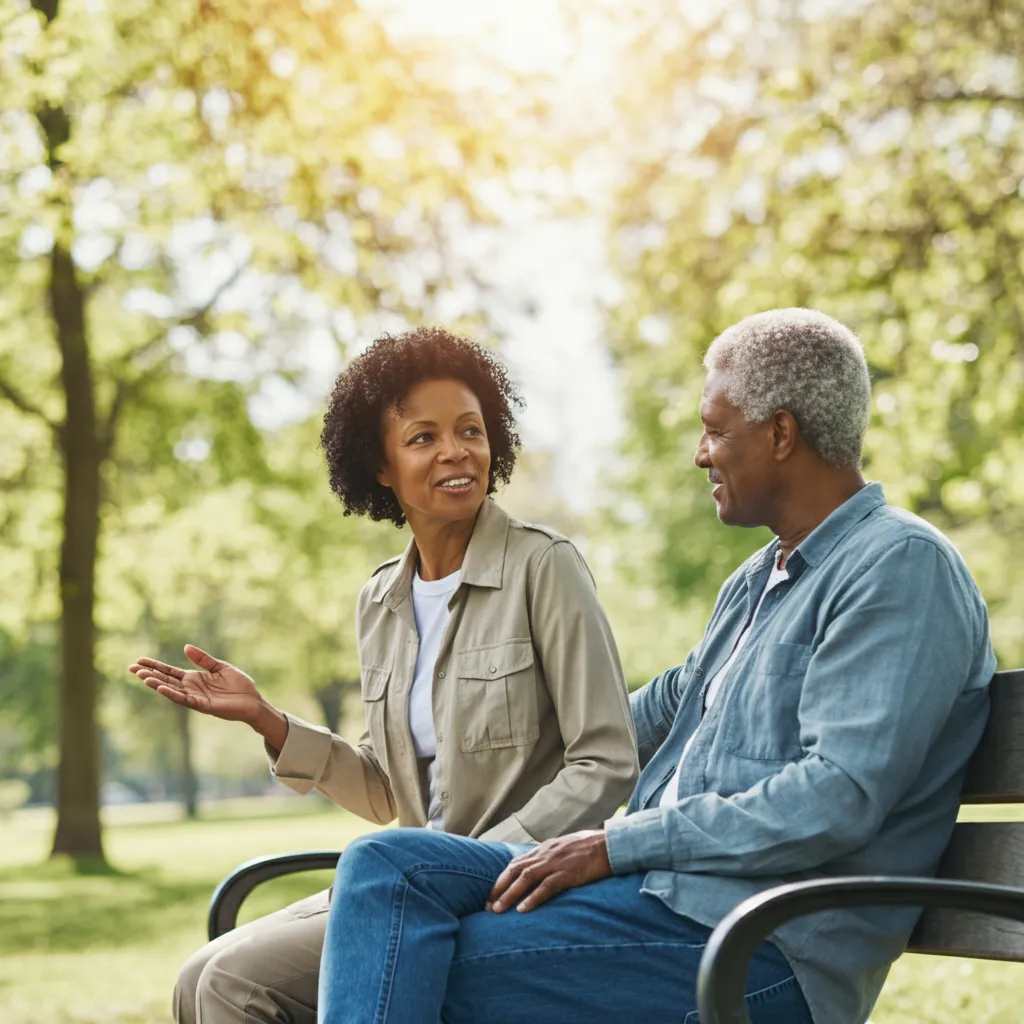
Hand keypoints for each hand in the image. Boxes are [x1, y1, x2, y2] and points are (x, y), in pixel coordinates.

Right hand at [129, 645, 262, 723]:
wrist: (253, 700)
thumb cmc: (238, 684)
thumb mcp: (220, 667)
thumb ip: (203, 659)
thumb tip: (185, 647)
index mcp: (194, 678)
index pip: (169, 671)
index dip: (155, 666)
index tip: (138, 661)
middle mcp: (191, 688)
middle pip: (166, 680)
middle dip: (149, 674)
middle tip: (132, 668)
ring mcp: (196, 698)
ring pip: (172, 690)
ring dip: (157, 684)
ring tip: (143, 677)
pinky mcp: (203, 706)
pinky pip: (185, 700)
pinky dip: (173, 694)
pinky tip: (162, 688)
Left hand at [487, 830, 611, 913]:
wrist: (611, 844)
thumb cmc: (590, 848)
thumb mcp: (565, 848)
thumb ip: (551, 857)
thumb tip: (539, 869)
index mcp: (544, 849)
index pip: (516, 863)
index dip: (502, 879)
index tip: (491, 895)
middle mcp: (546, 854)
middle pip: (515, 870)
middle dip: (499, 888)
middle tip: (487, 907)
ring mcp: (556, 863)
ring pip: (526, 878)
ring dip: (510, 895)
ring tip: (497, 911)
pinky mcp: (569, 873)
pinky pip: (548, 887)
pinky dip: (534, 898)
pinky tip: (523, 910)